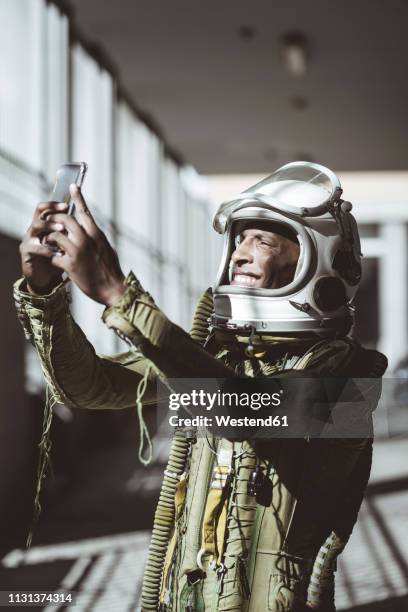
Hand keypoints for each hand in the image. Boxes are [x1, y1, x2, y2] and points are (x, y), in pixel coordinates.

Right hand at [20, 201, 68, 293]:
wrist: (46, 278)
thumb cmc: (57, 258)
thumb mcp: (67, 243)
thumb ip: (71, 232)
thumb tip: (84, 219)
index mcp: (45, 225)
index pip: (46, 208)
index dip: (55, 205)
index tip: (68, 205)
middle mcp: (35, 229)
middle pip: (39, 213)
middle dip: (53, 211)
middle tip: (66, 213)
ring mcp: (29, 239)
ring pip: (36, 226)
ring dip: (50, 226)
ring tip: (62, 229)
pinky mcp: (26, 252)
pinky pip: (34, 247)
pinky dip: (46, 249)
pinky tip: (58, 252)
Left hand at [46, 185, 125, 305]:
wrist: (113, 289)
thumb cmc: (111, 270)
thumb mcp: (106, 248)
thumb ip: (96, 238)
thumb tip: (90, 230)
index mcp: (97, 234)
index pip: (85, 212)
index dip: (78, 198)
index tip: (73, 186)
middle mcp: (86, 240)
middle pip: (65, 220)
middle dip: (54, 219)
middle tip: (48, 221)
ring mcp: (77, 252)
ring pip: (55, 235)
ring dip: (49, 238)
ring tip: (49, 243)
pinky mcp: (70, 265)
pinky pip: (53, 256)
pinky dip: (52, 258)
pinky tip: (55, 262)